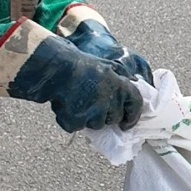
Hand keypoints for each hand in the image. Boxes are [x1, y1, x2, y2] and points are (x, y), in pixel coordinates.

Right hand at [0, 20, 143, 131]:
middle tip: (93, 103)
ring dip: (89, 117)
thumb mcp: (107, 66)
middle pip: (114, 118)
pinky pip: (77, 126)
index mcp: (119, 85)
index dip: (132, 116)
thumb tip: (134, 84)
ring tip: (78, 100)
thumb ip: (121, 77)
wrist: (55, 69)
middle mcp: (109, 100)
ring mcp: (93, 112)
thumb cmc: (80, 64)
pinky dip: (71, 119)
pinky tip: (66, 104)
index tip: (126, 124)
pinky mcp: (76, 121)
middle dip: (106, 115)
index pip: (135, 104)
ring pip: (96, 125)